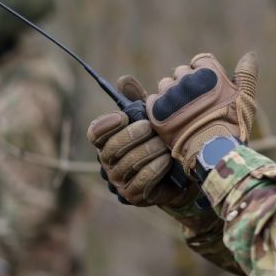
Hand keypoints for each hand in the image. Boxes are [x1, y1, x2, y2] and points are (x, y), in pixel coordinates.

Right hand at [87, 75, 186, 206]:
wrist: (180, 174)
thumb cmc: (160, 141)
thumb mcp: (152, 118)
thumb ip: (138, 100)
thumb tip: (123, 80)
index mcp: (108, 141)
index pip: (95, 133)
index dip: (106, 125)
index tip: (123, 117)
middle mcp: (108, 162)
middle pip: (112, 148)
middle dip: (133, 135)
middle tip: (151, 128)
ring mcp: (119, 181)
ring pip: (129, 163)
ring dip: (150, 150)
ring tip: (164, 143)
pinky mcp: (133, 195)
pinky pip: (142, 180)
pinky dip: (156, 167)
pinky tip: (167, 159)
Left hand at [146, 52, 257, 174]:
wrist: (213, 152)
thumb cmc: (233, 126)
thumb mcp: (245, 98)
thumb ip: (246, 75)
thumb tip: (250, 54)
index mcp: (208, 72)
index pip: (199, 61)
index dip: (202, 74)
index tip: (207, 89)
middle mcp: (187, 79)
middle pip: (181, 72)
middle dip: (187, 84)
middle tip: (196, 104)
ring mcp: (170, 94)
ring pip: (165, 85)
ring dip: (172, 95)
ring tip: (183, 113)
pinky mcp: (157, 110)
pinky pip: (152, 100)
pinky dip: (159, 107)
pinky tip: (171, 119)